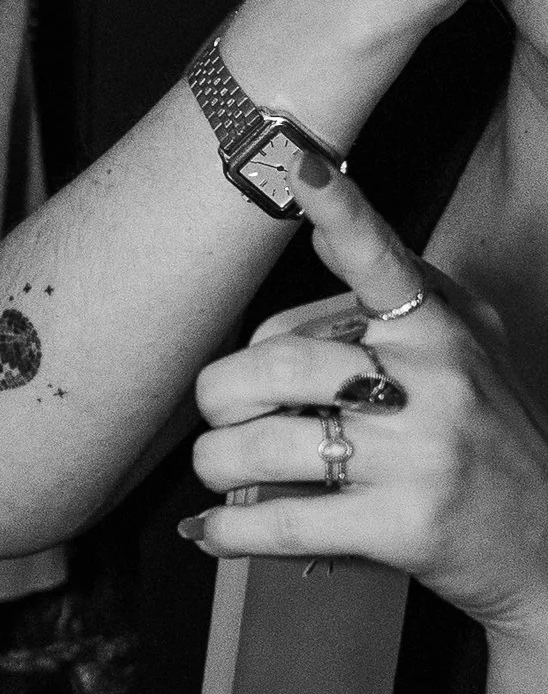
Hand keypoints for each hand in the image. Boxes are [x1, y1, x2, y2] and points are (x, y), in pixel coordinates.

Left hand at [183, 165, 547, 627]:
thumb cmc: (481, 435)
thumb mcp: (461, 345)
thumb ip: (386, 287)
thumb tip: (314, 203)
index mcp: (438, 327)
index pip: (381, 260)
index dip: (338, 211)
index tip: (296, 163)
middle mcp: (433, 382)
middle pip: (278, 365)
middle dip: (221, 393)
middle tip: (218, 410)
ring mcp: (420, 455)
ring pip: (268, 444)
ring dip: (217, 461)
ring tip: (218, 467)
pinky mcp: (405, 525)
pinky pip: (287, 521)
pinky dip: (231, 529)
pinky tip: (211, 530)